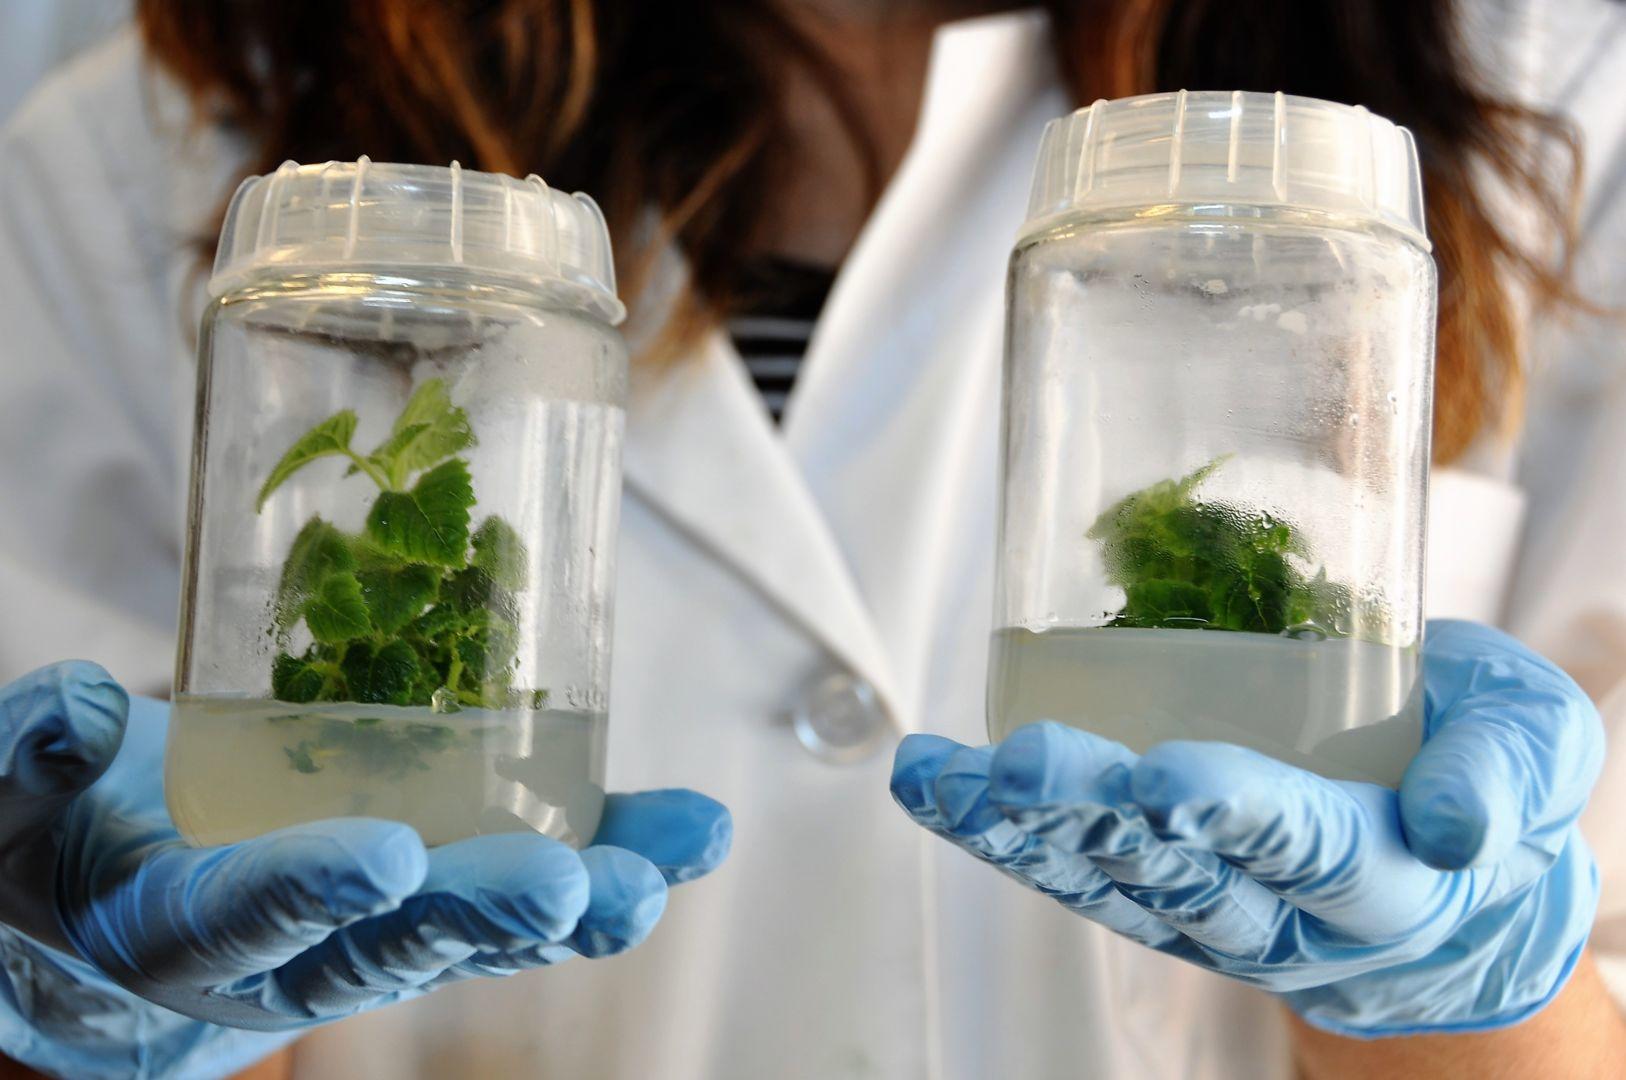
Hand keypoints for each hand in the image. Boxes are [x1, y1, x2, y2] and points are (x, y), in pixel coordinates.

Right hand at [0, 662, 729, 1077]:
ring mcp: (368, 936)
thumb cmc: (60, 838)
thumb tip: (72, 709)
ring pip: (476, 937)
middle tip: (569, 886)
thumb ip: (27, 755)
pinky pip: (525, 893)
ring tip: (659, 876)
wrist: (105, 905)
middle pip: (389, 953)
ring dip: (576, 910)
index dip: (307, 892)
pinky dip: (609, 863)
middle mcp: (283, 957)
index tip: (383, 858)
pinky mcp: (430, 901)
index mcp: (172, 926)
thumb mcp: (15, 802)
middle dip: (482, 916)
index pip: (239, 918)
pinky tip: (690, 836)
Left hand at [892, 620, 1601, 1035]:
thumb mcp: (1537, 752)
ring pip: (1107, 882)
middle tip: (1026, 766)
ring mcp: (1207, 910)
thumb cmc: (1485, 781)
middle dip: (1096, 819)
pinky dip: (1000, 837)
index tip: (1166, 774)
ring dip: (1022, 834)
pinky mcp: (1154, 895)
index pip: (1305, 848)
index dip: (1235, 813)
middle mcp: (1283, 912)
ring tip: (950, 781)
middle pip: (1179, 873)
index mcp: (1384, 876)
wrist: (1450, 880)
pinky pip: (1073, 875)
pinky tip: (937, 788)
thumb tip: (1453, 823)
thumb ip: (1507, 776)